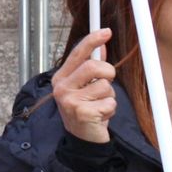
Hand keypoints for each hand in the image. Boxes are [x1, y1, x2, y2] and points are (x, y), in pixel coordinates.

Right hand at [51, 28, 116, 143]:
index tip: (106, 31)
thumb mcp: (85, 87)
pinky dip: (110, 109)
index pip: (78, 53)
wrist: (82, 140)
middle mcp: (62, 87)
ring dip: (109, 95)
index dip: (93, 40)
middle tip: (107, 83)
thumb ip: (92, 67)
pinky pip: (109, 102)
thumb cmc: (85, 111)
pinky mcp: (82, 113)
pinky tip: (101, 116)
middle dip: (108, 73)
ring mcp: (70, 101)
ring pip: (104, 85)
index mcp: (61, 78)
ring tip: (100, 105)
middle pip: (93, 66)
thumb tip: (102, 48)